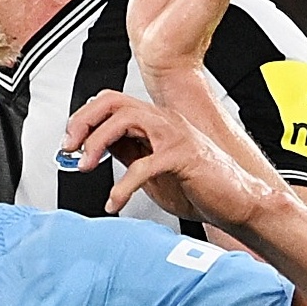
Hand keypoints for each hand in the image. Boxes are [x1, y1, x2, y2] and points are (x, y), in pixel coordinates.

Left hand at [58, 89, 271, 233]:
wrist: (237, 203)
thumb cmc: (199, 188)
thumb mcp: (151, 169)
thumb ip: (128, 154)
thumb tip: (97, 148)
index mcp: (155, 123)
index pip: (112, 103)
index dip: (84, 118)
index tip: (69, 143)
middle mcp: (164, 121)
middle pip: (114, 102)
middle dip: (84, 121)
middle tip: (70, 149)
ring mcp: (175, 135)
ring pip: (126, 120)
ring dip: (98, 142)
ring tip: (86, 167)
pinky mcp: (183, 156)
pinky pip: (145, 164)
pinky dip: (123, 185)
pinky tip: (114, 203)